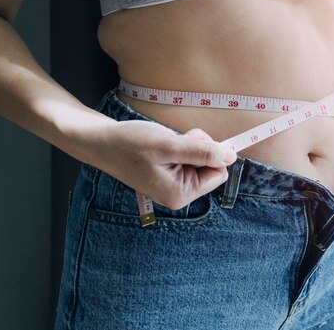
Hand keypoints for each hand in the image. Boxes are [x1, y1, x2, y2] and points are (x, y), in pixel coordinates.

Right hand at [90, 120, 237, 209]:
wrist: (101, 141)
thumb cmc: (130, 144)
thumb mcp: (170, 145)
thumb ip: (203, 152)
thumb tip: (232, 156)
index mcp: (180, 194)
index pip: (218, 174)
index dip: (211, 153)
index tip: (192, 140)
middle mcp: (178, 194)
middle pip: (211, 166)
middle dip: (199, 147)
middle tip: (175, 139)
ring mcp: (173, 184)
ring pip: (201, 159)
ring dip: (189, 144)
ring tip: (166, 141)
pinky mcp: (169, 173)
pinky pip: (188, 157)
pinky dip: (181, 145)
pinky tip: (163, 143)